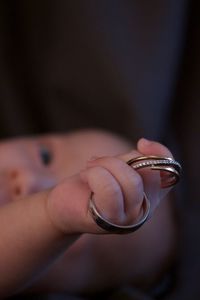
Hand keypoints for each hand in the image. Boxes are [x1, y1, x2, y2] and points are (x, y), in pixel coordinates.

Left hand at [46, 139, 173, 234]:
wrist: (63, 204)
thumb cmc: (90, 183)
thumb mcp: (115, 166)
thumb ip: (133, 160)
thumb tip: (144, 146)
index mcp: (149, 196)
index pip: (169, 173)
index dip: (160, 153)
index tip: (142, 142)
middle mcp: (144, 210)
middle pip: (147, 173)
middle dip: (117, 160)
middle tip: (96, 161)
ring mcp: (128, 219)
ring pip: (130, 180)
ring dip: (104, 166)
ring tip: (89, 169)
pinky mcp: (110, 222)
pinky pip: (109, 189)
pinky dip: (94, 174)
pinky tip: (85, 178)